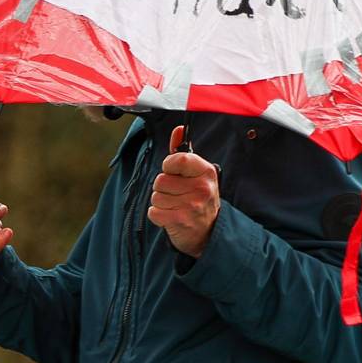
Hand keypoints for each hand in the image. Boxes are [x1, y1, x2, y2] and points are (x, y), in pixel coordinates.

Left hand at [146, 126, 220, 256]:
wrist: (208, 232)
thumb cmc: (199, 199)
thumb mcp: (197, 174)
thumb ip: (184, 153)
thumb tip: (178, 130)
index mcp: (206, 172)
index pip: (178, 159)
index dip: (169, 165)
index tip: (174, 172)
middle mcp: (201, 188)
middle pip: (161, 179)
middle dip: (164, 188)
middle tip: (177, 195)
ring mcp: (191, 206)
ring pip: (156, 196)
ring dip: (161, 202)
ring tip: (176, 206)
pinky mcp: (180, 221)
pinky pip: (153, 211)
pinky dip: (158, 215)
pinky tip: (171, 216)